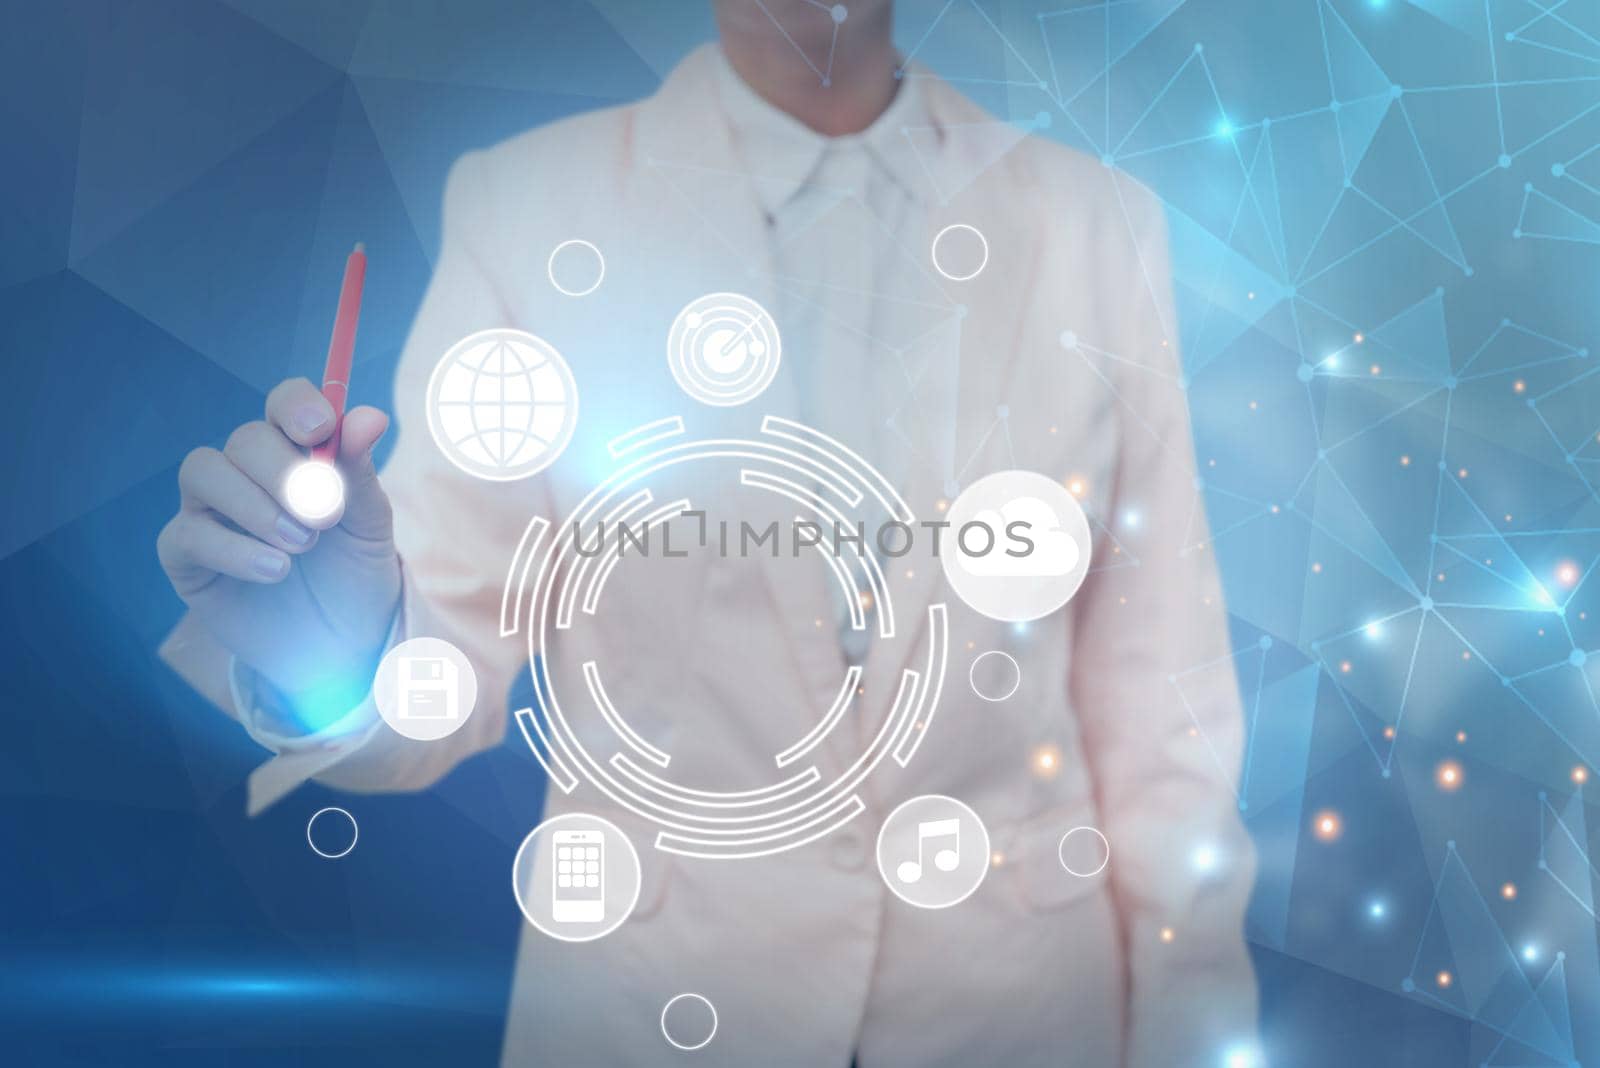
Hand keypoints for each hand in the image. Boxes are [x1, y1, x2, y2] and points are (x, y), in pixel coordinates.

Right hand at [159, 378, 401, 716]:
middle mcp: (247, 472)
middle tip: (325, 514)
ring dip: (255, 505)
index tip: (319, 428)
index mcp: (297, 453)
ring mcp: (210, 510)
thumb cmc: (354, 575)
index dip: (296, 405)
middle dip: (284, 471)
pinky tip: (277, 571)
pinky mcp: (186, 556)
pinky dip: (234, 550)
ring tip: (302, 545)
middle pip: (245, 438)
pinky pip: (188, 533)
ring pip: (203, 471)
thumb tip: (369, 415)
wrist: (340, 646)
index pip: (285, 404)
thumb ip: (360, 472)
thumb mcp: (368, 526)